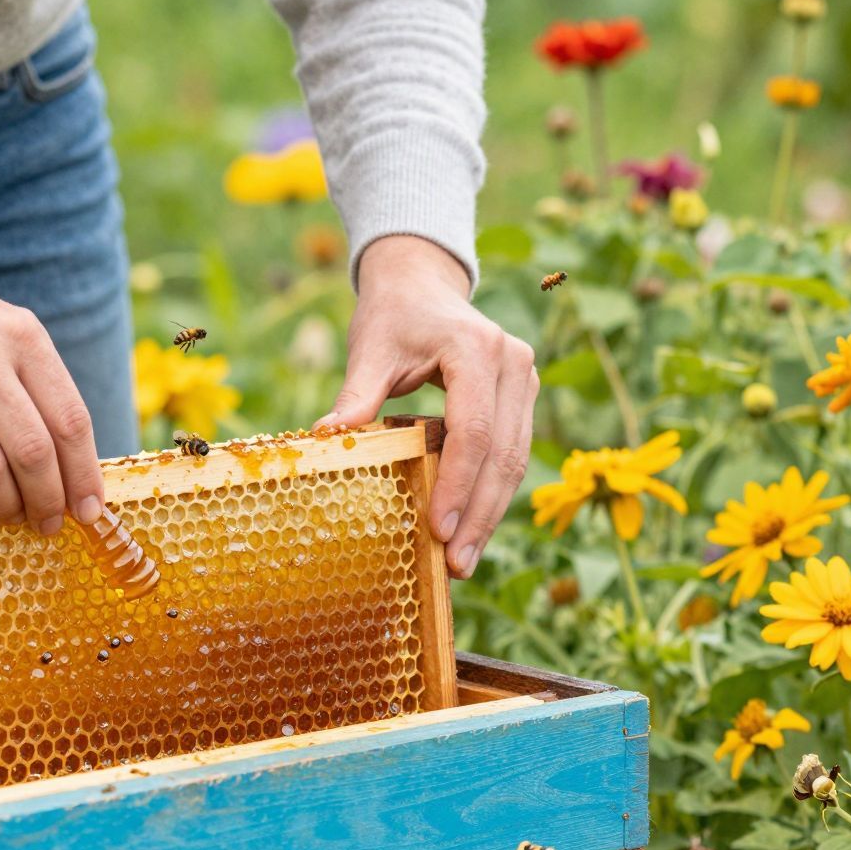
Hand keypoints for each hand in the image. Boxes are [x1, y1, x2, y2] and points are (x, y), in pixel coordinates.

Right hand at [0, 205, 102, 531]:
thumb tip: (71, 468)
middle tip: (49, 524)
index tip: (90, 510)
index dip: (83, 475)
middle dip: (48, 500)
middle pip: (33, 450)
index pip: (70, 419)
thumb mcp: (2, 331)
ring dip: (5, 504)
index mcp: (23, 335)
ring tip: (11, 515)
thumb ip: (35, 386)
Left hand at [321, 235, 537, 578]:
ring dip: (490, 514)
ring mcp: (524, 381)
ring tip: (465, 562)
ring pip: (514, 461)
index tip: (438, 530)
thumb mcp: (371, 349)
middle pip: (502, 454)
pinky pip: (510, 454)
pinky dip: (490, 495)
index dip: (458, 484)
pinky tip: (471, 532)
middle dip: (478, 515)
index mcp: (477, 349)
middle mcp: (513, 364)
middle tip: (455, 565)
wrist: (422, 284)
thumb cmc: (393, 315)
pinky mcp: (522, 398)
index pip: (474, 430)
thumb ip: (357, 394)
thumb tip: (326, 436)